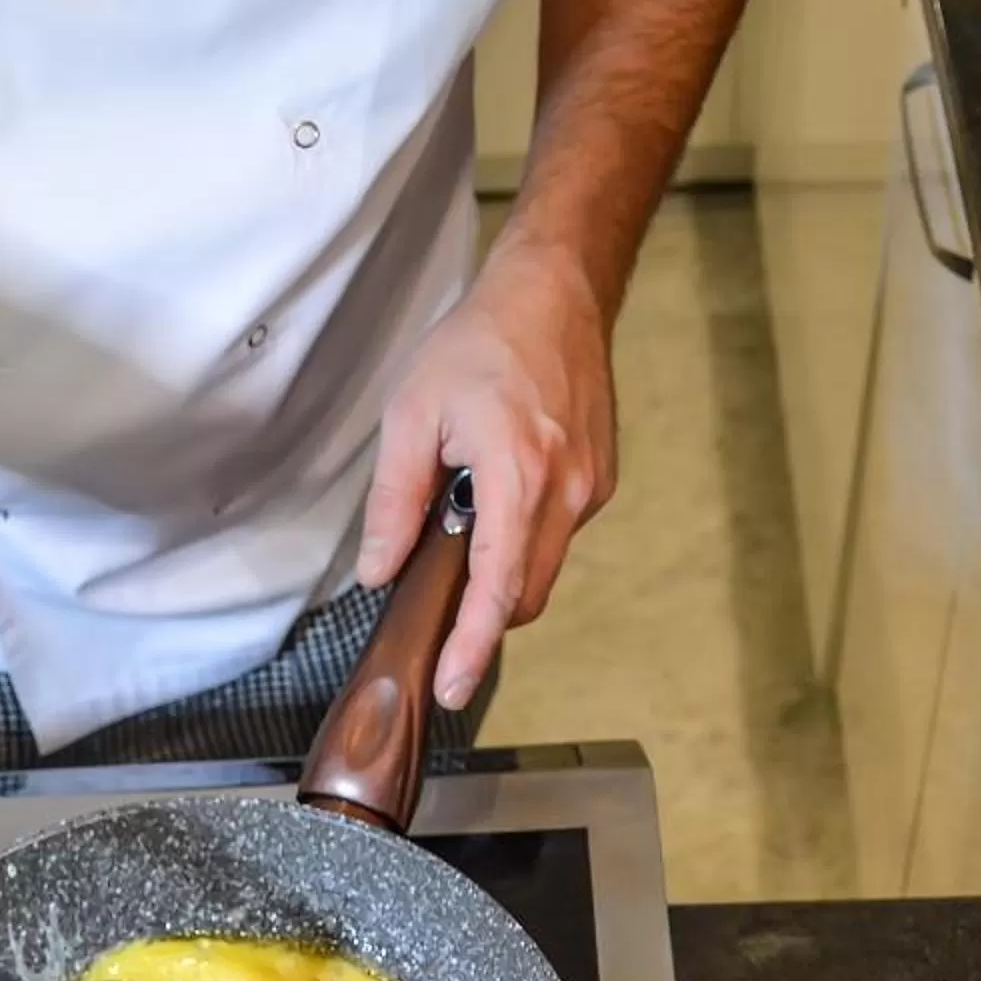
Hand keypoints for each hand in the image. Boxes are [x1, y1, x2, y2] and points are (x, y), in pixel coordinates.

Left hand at [357, 250, 618, 708]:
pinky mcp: (599, 480)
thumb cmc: (481, 343)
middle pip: (525, 594)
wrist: (554, 295)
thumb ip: (395, 502)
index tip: (452, 686)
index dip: (472, 645)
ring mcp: (591, 487)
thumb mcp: (412, 415)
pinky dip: (522, 539)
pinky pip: (557, 535)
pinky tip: (493, 500)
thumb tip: (380, 571)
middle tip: (439, 628)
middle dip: (483, 621)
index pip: (498, 587)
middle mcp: (566, 489)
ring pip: (542, 567)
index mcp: (517, 474)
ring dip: (501, 574)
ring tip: (460, 528)